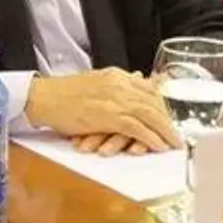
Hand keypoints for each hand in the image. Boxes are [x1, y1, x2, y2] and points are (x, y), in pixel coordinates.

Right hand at [26, 68, 180, 151]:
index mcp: (117, 76)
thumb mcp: (95, 81)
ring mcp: (116, 99)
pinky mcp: (110, 116)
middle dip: (169, 119)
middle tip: (178, 134)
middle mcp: (121, 84)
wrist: (44, 98)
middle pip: (154, 102)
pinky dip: (151, 138)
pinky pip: (138, 128)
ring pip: (151, 115)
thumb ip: (117, 83)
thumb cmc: (64, 94)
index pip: (149, 89)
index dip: (163, 104)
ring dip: (165, 131)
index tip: (171, 117)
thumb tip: (139, 80)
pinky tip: (159, 146)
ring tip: (174, 143)